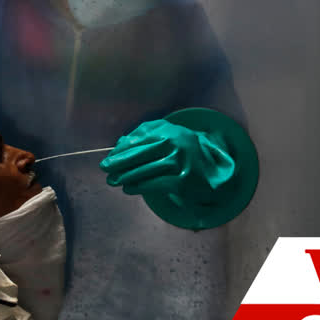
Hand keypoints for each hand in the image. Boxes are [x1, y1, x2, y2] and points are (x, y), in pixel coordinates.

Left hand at [99, 119, 235, 204]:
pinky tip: (129, 188)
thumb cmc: (184, 148)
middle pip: (140, 155)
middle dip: (120, 164)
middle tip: (106, 170)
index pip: (139, 141)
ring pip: (146, 171)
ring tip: (114, 181)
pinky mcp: (182, 181)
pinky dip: (139, 187)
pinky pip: (155, 185)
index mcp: (169, 131)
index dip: (121, 151)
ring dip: (126, 177)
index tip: (109, 158)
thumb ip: (145, 134)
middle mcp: (175, 145)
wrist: (212, 167)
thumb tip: (120, 144)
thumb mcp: (168, 134)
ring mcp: (179, 164)